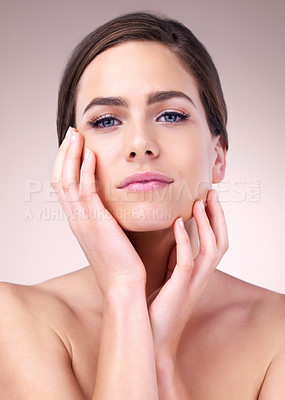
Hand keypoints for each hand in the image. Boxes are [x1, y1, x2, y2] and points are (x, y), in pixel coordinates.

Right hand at [51, 128, 146, 296]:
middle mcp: (75, 218)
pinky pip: (86, 191)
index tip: (74, 145)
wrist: (123, 286)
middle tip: (71, 133)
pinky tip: (91, 155)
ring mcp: (82, 220)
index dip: (66, 163)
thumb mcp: (109, 235)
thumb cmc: (121, 263)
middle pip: (60, 179)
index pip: (63, 185)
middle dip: (64, 153)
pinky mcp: (96, 222)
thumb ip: (106, 217)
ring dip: (71, 156)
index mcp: (78, 220)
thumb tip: (112, 204)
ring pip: (68, 181)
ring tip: (77, 135)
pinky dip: (85, 171)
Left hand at [148, 189, 228, 358]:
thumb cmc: (158, 308)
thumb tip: (173, 235)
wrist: (152, 339)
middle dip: (218, 216)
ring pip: (211, 250)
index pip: (216, 242)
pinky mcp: (179, 289)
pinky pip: (187, 262)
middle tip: (211, 192)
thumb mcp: (170, 278)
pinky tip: (177, 223)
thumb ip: (176, 258)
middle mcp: (201, 277)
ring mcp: (192, 284)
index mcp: (199, 273)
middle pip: (221, 242)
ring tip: (199, 202)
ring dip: (207, 224)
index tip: (208, 198)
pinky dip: (184, 241)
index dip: (216, 220)